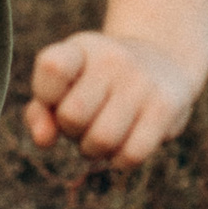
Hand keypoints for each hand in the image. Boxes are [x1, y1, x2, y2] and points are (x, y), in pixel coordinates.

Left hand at [25, 28, 201, 169]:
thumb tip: (44, 139)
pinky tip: (123, 145)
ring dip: (94, 151)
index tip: (57, 99)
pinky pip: (131, 155)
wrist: (164, 62)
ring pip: (102, 140)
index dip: (47, 95)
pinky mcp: (166, 107)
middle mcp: (113, 58)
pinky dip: (120, 160)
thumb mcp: (66, 85)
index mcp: (81, 48)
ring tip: (102, 136)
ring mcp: (142, 81)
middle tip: (84, 124)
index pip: (52, 67)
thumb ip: (41, 112)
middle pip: (72, 116)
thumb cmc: (99, 84)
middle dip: (71, 132)